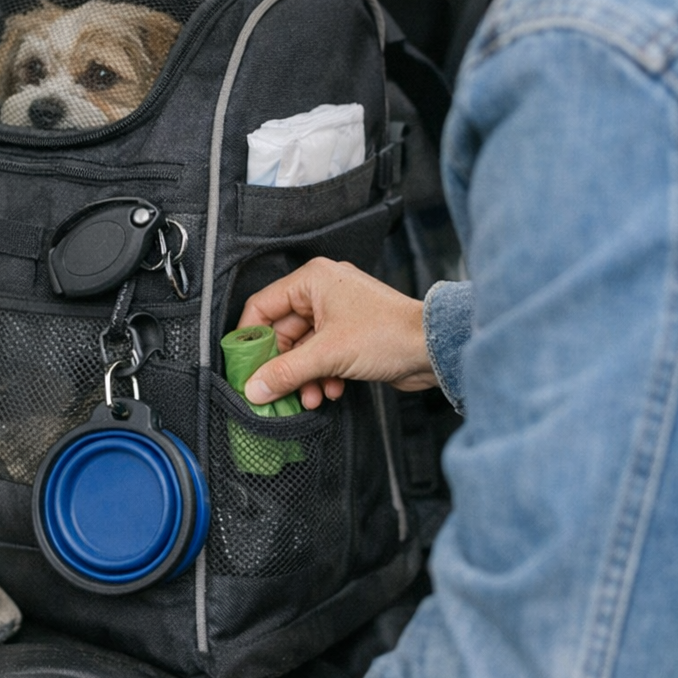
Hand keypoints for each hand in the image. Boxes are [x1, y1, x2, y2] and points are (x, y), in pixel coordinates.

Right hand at [238, 257, 436, 409]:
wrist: (434, 348)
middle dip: (282, 366)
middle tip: (274, 391)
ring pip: (302, 348)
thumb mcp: (327, 355)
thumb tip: (254, 388)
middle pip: (282, 332)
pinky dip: (321, 375)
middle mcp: (323, 291)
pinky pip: (322, 355)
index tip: (244, 366)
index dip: (250, 338)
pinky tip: (330, 391)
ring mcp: (338, 313)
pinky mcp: (350, 334)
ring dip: (303, 376)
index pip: (263, 305)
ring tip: (309, 397)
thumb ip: (285, 372)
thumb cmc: (388, 333)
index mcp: (313, 280)